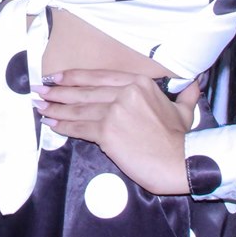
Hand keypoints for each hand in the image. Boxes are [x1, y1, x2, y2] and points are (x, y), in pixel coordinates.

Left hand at [33, 70, 199, 194]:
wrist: (180, 160)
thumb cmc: (182, 137)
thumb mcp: (185, 109)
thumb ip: (185, 93)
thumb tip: (195, 83)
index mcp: (139, 82)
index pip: (99, 77)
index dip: (75, 76)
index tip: (58, 77)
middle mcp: (124, 92)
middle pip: (84, 91)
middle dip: (58, 91)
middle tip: (39, 90)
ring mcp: (115, 111)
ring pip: (79, 108)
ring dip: (56, 108)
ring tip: (40, 106)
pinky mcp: (108, 132)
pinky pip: (80, 128)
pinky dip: (63, 126)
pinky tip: (51, 124)